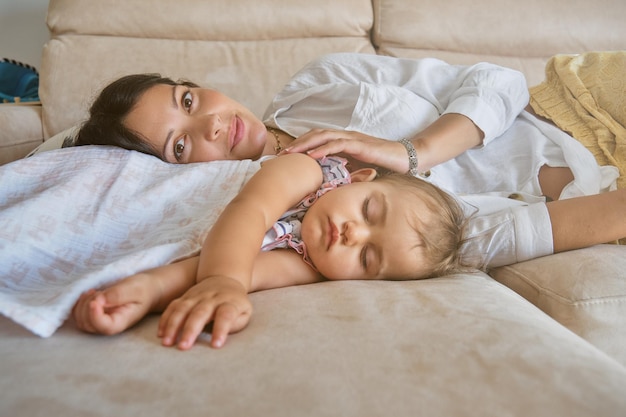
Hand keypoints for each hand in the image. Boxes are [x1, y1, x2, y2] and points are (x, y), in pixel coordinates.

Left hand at [71, 276, 154, 334]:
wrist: (145, 290)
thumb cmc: (143, 289)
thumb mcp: (135, 288)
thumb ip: (118, 294)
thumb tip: (99, 301)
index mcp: (122, 322)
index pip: (105, 327)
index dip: (95, 316)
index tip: (95, 300)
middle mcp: (109, 325)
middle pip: (89, 324)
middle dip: (88, 306)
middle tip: (99, 292)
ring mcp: (100, 322)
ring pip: (81, 320)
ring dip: (83, 304)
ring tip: (96, 292)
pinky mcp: (94, 316)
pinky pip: (79, 314)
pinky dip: (80, 303)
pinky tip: (90, 294)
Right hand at [158, 276, 251, 349]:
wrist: (225, 278)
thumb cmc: (235, 303)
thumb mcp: (245, 312)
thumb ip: (236, 323)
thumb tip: (221, 333)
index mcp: (229, 302)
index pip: (226, 315)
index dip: (221, 329)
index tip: (216, 345)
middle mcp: (212, 298)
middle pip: (201, 312)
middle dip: (191, 330)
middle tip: (184, 347)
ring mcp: (197, 296)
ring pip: (183, 308)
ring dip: (173, 325)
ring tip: (167, 342)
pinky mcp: (185, 296)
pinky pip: (173, 306)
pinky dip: (165, 319)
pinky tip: (161, 333)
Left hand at [281, 129, 407, 173]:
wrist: (405, 159)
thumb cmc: (383, 166)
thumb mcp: (357, 171)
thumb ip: (342, 174)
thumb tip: (324, 187)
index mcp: (342, 142)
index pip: (316, 140)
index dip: (299, 146)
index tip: (283, 159)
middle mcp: (345, 137)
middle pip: (314, 135)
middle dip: (296, 145)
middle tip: (279, 156)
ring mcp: (352, 139)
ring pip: (323, 137)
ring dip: (305, 145)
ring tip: (290, 154)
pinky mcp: (361, 145)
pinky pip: (338, 144)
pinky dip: (324, 149)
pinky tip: (312, 156)